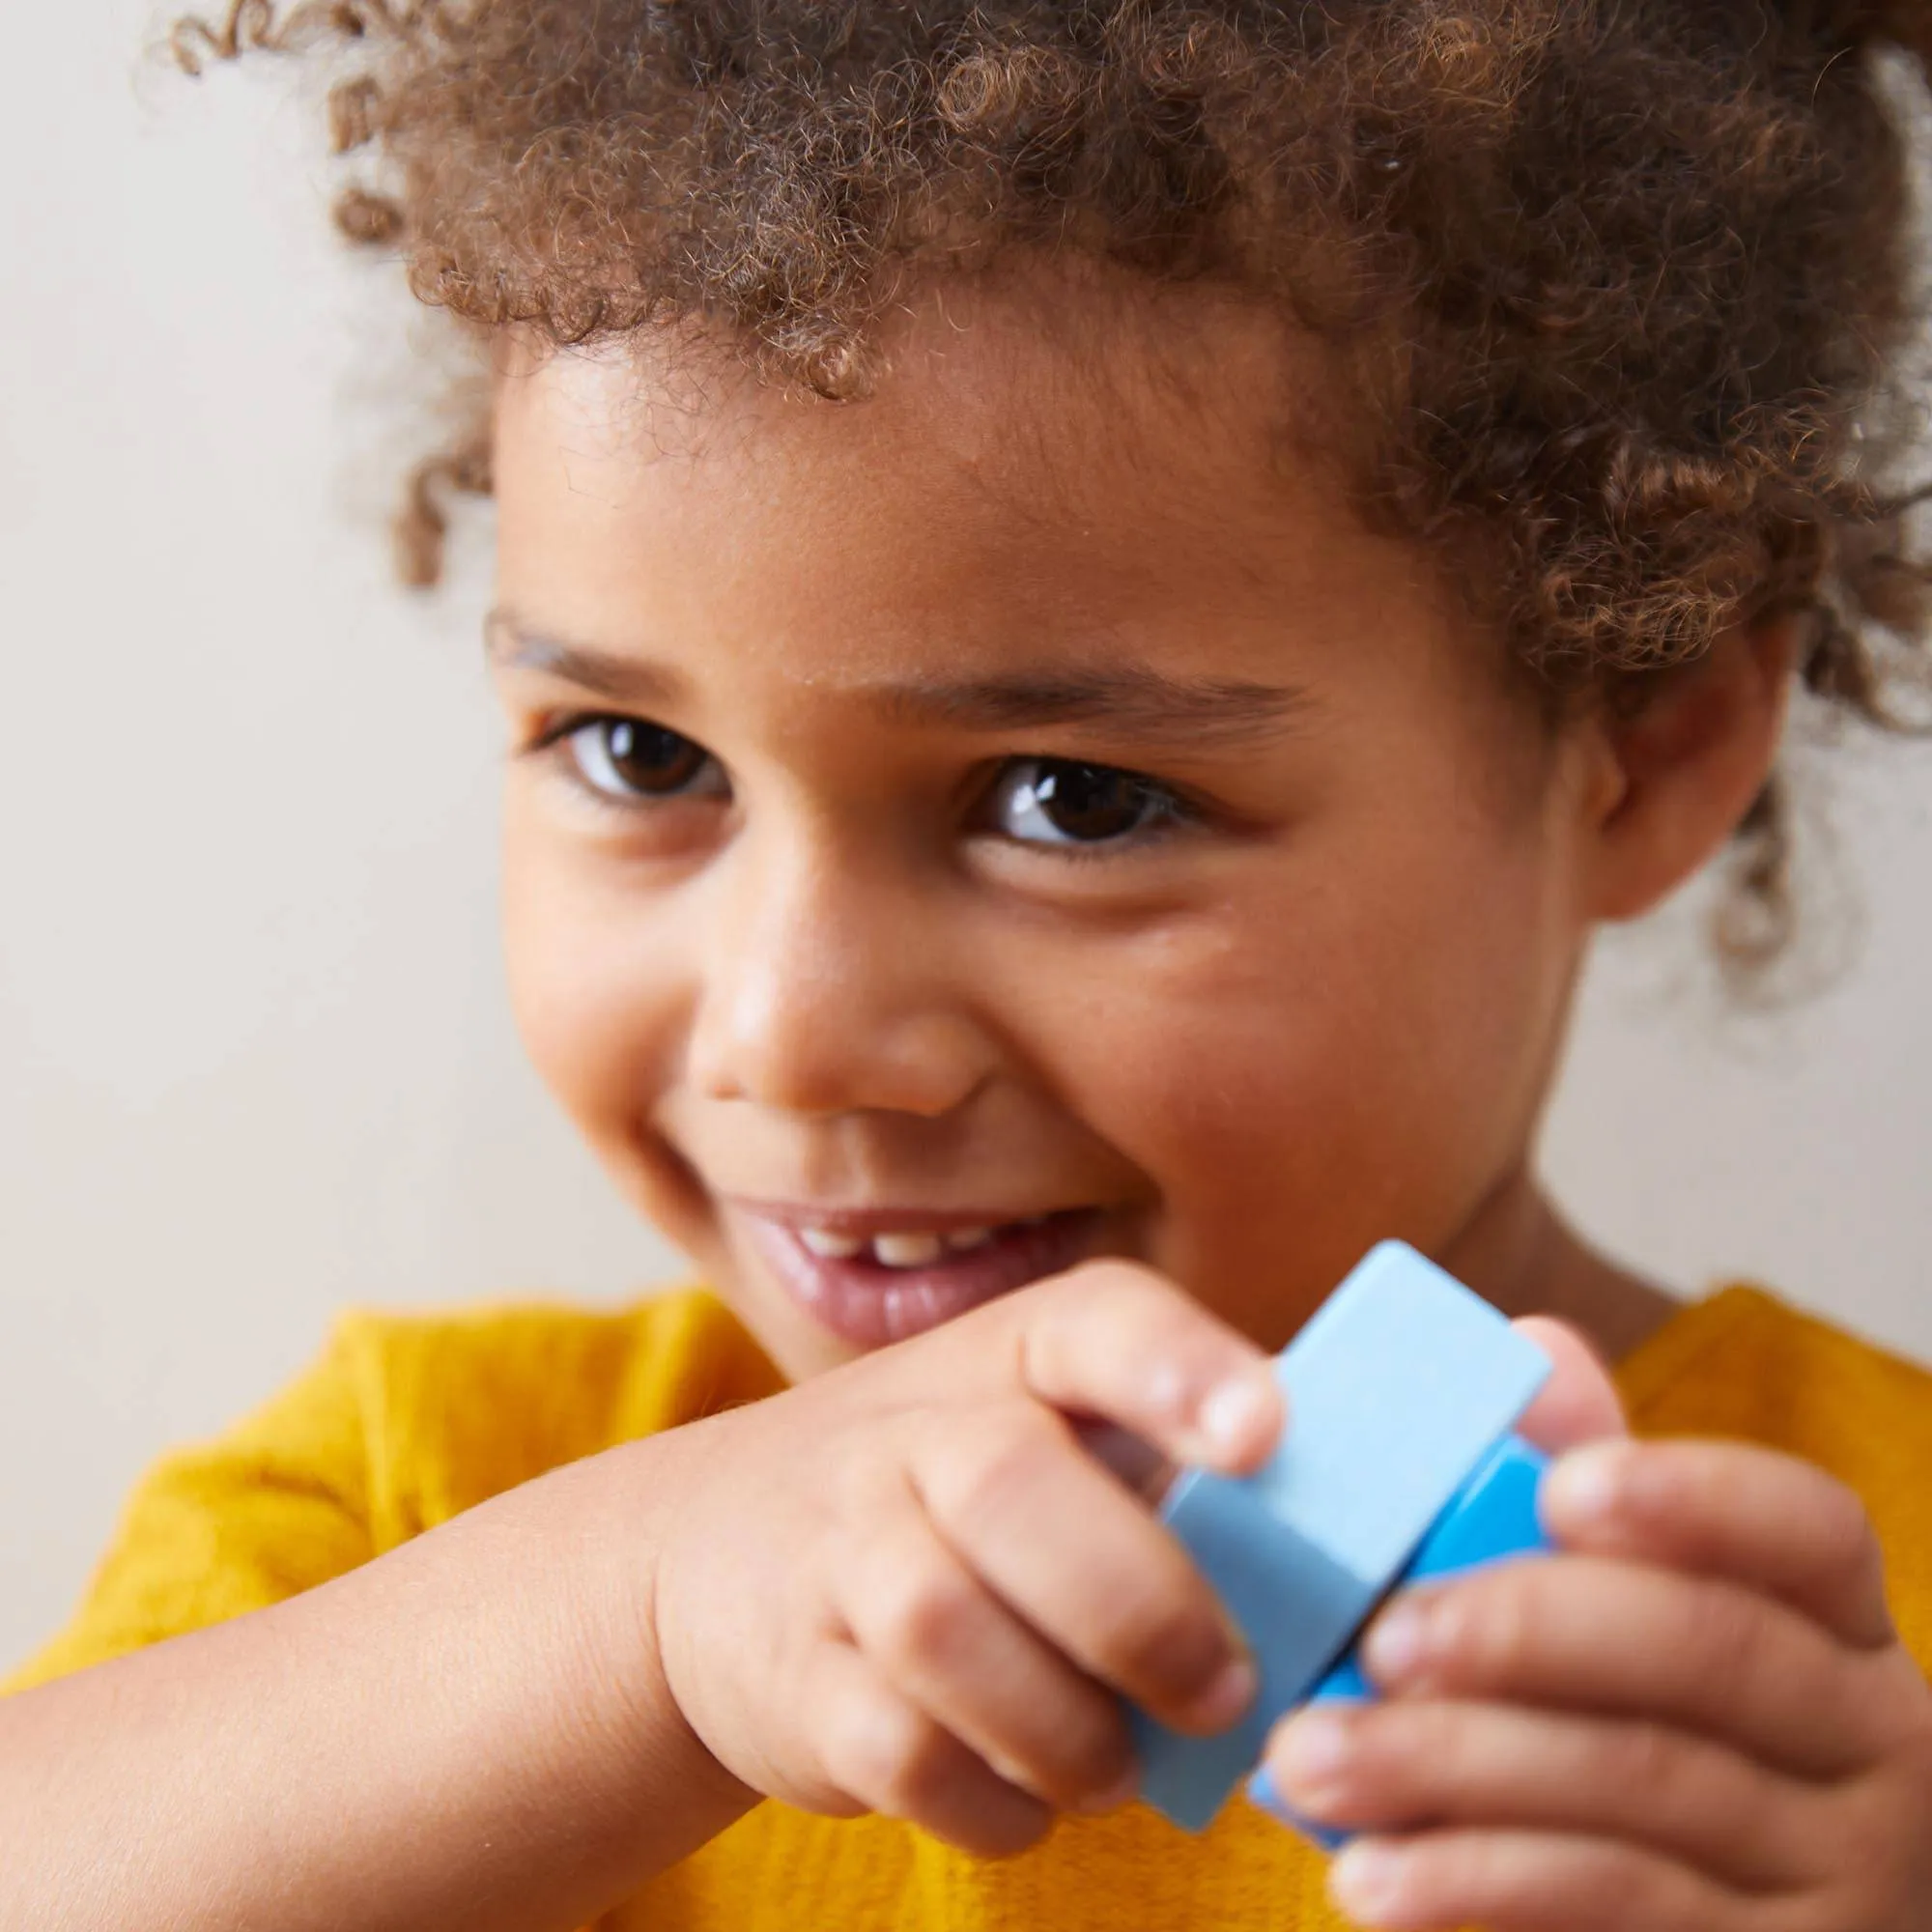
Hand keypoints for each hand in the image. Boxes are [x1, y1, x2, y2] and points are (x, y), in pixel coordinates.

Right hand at [645, 1261, 1284, 1855]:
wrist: (713, 1555)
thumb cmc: (946, 1493)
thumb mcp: (1040, 1431)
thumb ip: (1175, 1465)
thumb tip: (1369, 1543)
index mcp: (1009, 1356)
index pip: (1094, 1322)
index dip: (1180, 1369)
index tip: (1265, 1434)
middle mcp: (911, 1431)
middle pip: (1008, 1483)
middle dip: (1140, 1606)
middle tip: (1224, 1691)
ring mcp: (836, 1550)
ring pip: (944, 1625)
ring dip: (1063, 1723)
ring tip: (1120, 1762)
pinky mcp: (795, 1676)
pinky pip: (897, 1749)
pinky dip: (991, 1799)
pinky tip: (1032, 1795)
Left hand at [1257, 1425, 1931, 1928]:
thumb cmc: (1663, 1731)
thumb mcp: (1642, 1613)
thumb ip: (1589, 1494)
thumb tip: (1530, 1346)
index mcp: (1837, 1622)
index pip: (1807, 1529)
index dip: (1693, 1498)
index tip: (1560, 1485)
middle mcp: (1866, 1739)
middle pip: (1709, 1652)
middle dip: (1526, 1630)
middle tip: (1381, 1635)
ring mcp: (1834, 1872)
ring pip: (1641, 1787)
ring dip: (1454, 1767)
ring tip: (1313, 1755)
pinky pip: (1617, 1909)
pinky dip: (1476, 1885)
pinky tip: (1369, 1873)